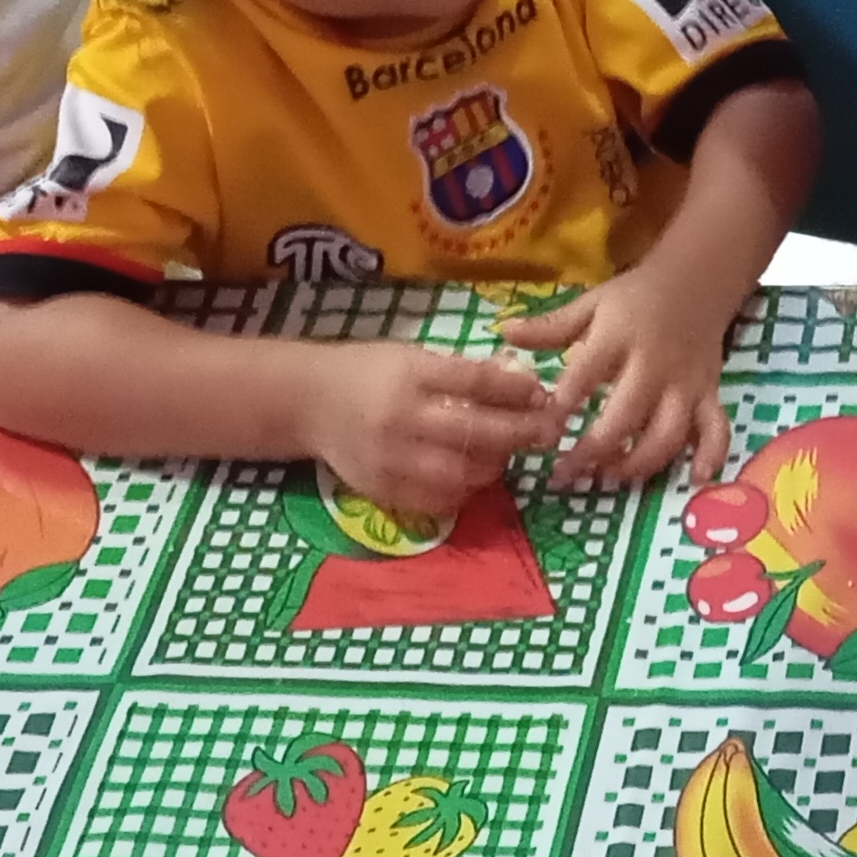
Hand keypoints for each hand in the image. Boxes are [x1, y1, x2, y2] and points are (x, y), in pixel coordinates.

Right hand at [297, 341, 568, 517]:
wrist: (307, 403)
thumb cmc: (368, 372)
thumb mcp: (413, 356)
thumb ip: (463, 371)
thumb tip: (521, 380)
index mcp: (410, 375)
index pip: (476, 382)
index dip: (517, 389)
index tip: (542, 392)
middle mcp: (401, 419)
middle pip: (476, 431)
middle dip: (521, 432)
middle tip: (548, 431)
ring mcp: (391, 460)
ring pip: (463, 473)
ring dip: (496, 464)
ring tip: (507, 452)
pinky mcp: (383, 490)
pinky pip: (438, 500)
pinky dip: (465, 490)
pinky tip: (473, 475)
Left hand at [506, 269, 738, 486]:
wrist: (697, 279)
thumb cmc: (635, 297)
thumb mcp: (591, 303)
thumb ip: (551, 326)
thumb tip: (503, 332)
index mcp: (618, 337)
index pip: (586, 374)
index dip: (563, 405)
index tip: (543, 432)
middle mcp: (654, 364)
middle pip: (626, 415)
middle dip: (595, 450)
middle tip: (566, 474)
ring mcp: (686, 383)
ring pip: (669, 432)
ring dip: (640, 462)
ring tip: (610, 477)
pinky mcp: (709, 394)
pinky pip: (716, 428)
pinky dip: (711, 455)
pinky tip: (695, 479)